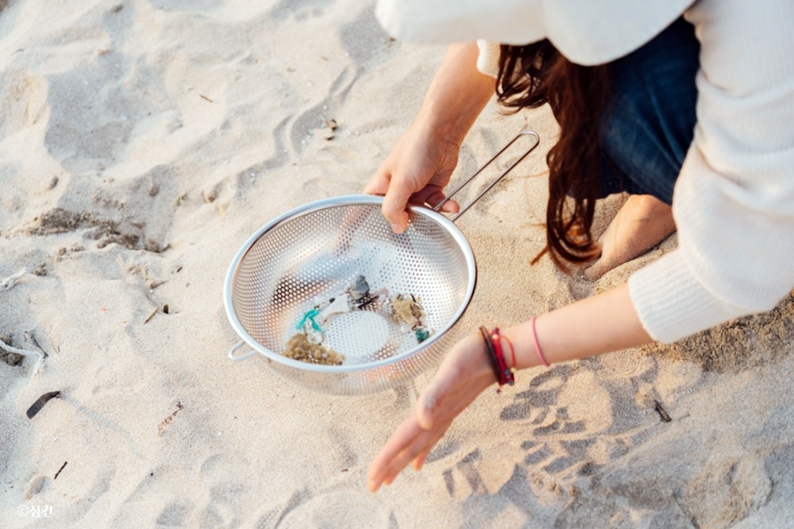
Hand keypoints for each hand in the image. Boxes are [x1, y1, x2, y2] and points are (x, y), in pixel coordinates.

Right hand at [364, 121, 461, 233]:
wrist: (442, 133)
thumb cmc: (416, 149)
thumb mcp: (401, 182)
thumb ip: (395, 208)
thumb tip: (397, 228)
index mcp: (379, 188)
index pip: (364, 212)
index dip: (358, 228)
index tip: (349, 246)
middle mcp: (394, 191)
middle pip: (395, 217)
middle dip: (406, 225)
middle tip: (415, 235)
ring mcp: (413, 191)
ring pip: (418, 215)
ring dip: (431, 216)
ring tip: (438, 213)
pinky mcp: (430, 189)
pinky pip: (436, 206)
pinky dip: (444, 207)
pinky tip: (452, 205)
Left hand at [368, 333, 494, 491]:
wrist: (495, 354)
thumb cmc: (471, 358)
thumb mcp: (450, 373)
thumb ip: (434, 397)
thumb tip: (422, 421)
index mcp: (432, 412)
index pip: (404, 440)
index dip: (387, 459)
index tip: (373, 479)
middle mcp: (437, 418)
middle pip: (408, 448)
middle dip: (390, 467)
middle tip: (374, 486)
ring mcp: (444, 416)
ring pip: (419, 445)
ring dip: (402, 461)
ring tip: (390, 478)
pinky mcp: (449, 409)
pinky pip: (431, 437)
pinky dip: (421, 451)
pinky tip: (417, 462)